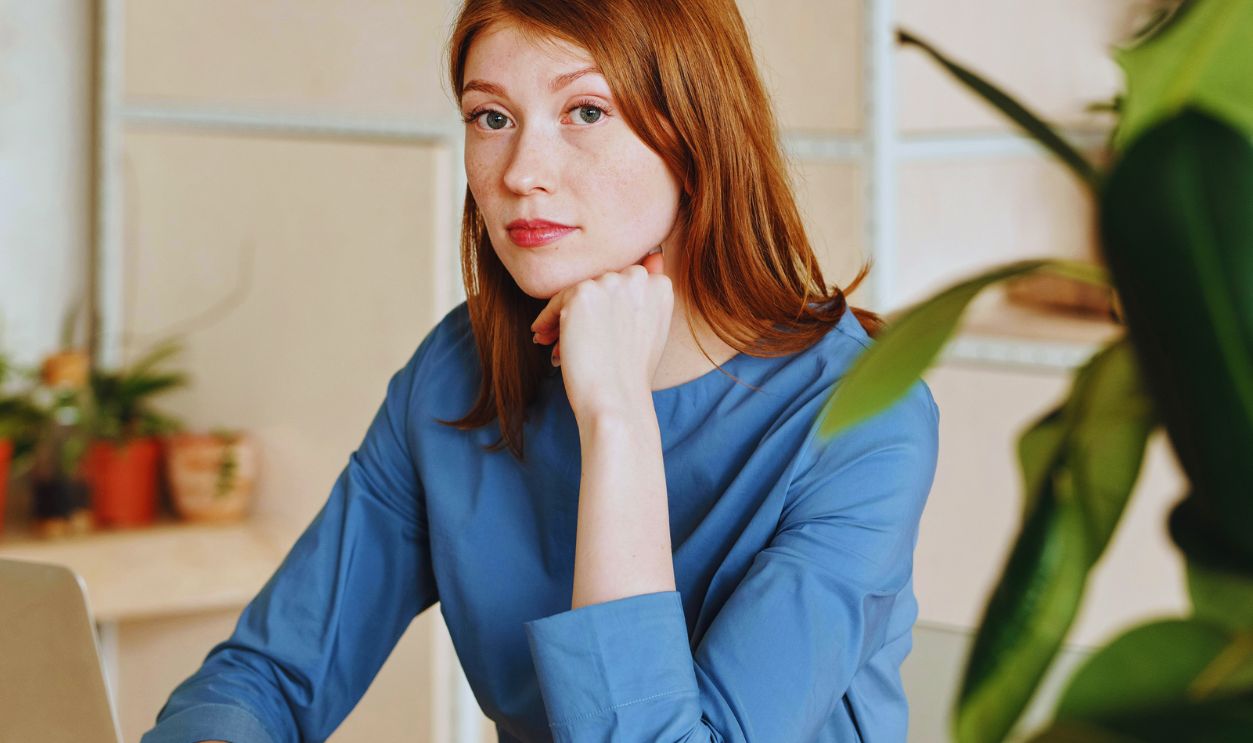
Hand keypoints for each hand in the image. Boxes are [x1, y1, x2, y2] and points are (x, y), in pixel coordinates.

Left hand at [530, 247, 670, 420]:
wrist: (616, 398)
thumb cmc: (631, 372)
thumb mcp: (651, 328)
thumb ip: (649, 292)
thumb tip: (654, 255)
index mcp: (661, 286)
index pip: (624, 283)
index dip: (608, 309)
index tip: (601, 331)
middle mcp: (638, 278)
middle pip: (599, 285)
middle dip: (585, 313)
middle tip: (575, 340)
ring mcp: (610, 283)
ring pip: (576, 293)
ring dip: (564, 318)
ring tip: (557, 343)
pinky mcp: (582, 293)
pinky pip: (556, 301)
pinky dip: (546, 320)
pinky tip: (543, 336)